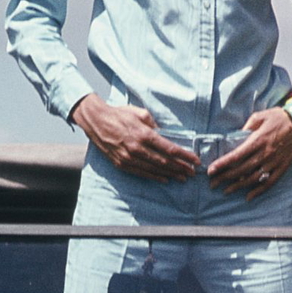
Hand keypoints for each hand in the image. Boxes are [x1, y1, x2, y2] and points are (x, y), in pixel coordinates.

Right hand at [70, 95, 199, 179]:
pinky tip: (165, 179)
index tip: (195, 160)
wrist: (96, 122)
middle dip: (181, 168)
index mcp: (144, 134)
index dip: (185, 156)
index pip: (170, 149)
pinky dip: (155, 177)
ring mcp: (129, 158)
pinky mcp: (121, 164)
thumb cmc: (119, 115)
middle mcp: (137, 148)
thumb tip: (165, 134)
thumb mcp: (140, 113)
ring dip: (170, 174)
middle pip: (164, 162)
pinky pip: (142, 173)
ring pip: (154, 170)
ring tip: (182, 177)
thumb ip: (154, 124)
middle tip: (192, 173)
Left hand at [206, 107, 291, 199]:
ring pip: (253, 178)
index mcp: (258, 140)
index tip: (211, 171)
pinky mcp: (282, 167)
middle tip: (212, 184)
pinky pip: (269, 182)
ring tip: (226, 191)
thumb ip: (246, 127)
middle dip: (225, 178)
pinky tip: (248, 196)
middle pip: (241, 170)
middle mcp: (265, 154)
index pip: (236, 156)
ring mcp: (274, 162)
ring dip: (238, 186)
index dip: (222, 164)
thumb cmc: (279, 118)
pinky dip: (258, 191)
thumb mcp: (260, 116)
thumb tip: (236, 137)